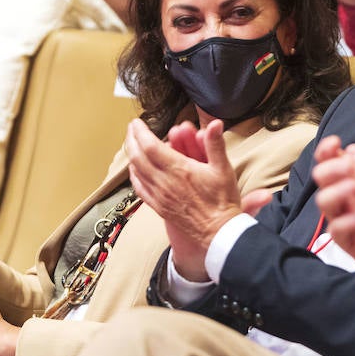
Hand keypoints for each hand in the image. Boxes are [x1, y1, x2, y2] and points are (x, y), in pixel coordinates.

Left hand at [125, 118, 242, 280]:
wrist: (218, 232)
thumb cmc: (222, 201)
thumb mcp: (223, 169)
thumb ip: (215, 144)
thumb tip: (214, 124)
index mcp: (179, 170)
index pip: (150, 145)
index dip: (140, 132)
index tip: (137, 122)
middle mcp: (164, 182)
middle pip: (137, 156)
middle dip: (132, 139)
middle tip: (132, 128)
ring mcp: (159, 196)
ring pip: (136, 171)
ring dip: (131, 155)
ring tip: (132, 144)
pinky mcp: (159, 207)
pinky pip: (139, 188)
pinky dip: (134, 175)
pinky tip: (135, 169)